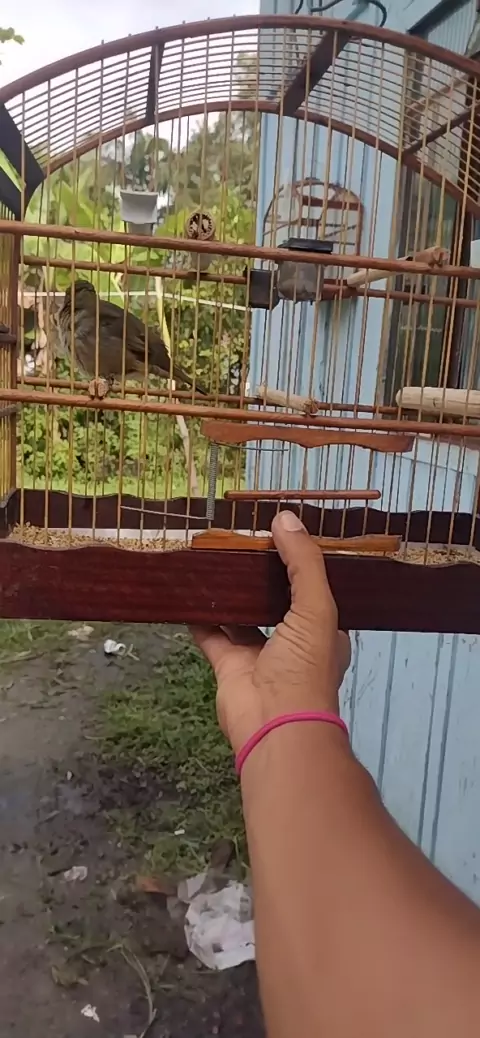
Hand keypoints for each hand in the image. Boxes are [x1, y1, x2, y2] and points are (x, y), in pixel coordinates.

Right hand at [190, 511, 350, 754]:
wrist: (276, 726)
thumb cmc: (305, 667)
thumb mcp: (315, 607)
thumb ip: (302, 562)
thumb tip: (284, 518)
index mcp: (323, 629)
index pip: (313, 587)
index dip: (300, 560)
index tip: (282, 530)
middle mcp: (293, 640)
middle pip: (274, 597)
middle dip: (260, 572)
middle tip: (240, 537)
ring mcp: (259, 653)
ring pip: (242, 613)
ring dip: (230, 590)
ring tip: (213, 555)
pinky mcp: (228, 664)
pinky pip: (211, 633)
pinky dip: (199, 614)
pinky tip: (188, 588)